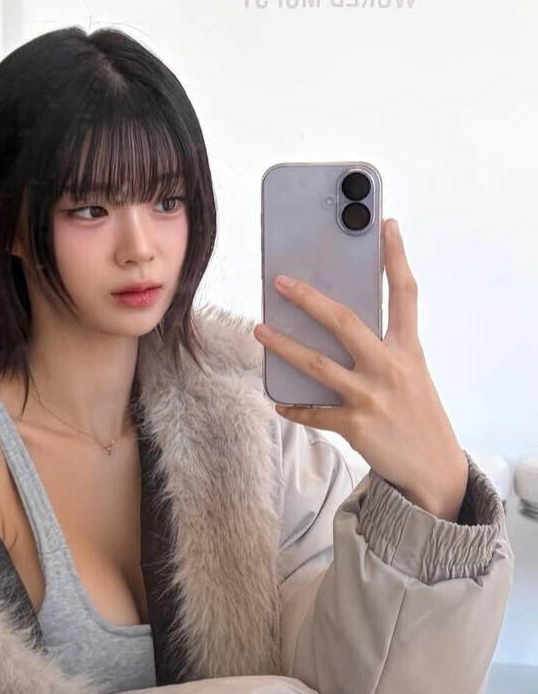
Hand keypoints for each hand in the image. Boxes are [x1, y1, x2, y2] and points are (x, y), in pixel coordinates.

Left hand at [253, 218, 468, 520]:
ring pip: (317, 365)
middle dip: (310, 299)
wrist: (435, 469)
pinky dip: (294, 407)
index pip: (405, 294)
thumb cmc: (417, 415)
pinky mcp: (356, 426)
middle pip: (346, 322)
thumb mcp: (411, 374)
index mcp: (409, 350)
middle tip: (281, 282)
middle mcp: (391, 368)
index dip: (396, 257)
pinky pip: (314, 412)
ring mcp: (372, 397)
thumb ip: (383, 349)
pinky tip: (279, 401)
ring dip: (283, 346)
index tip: (386, 224)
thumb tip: (338, 326)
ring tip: (259, 330)